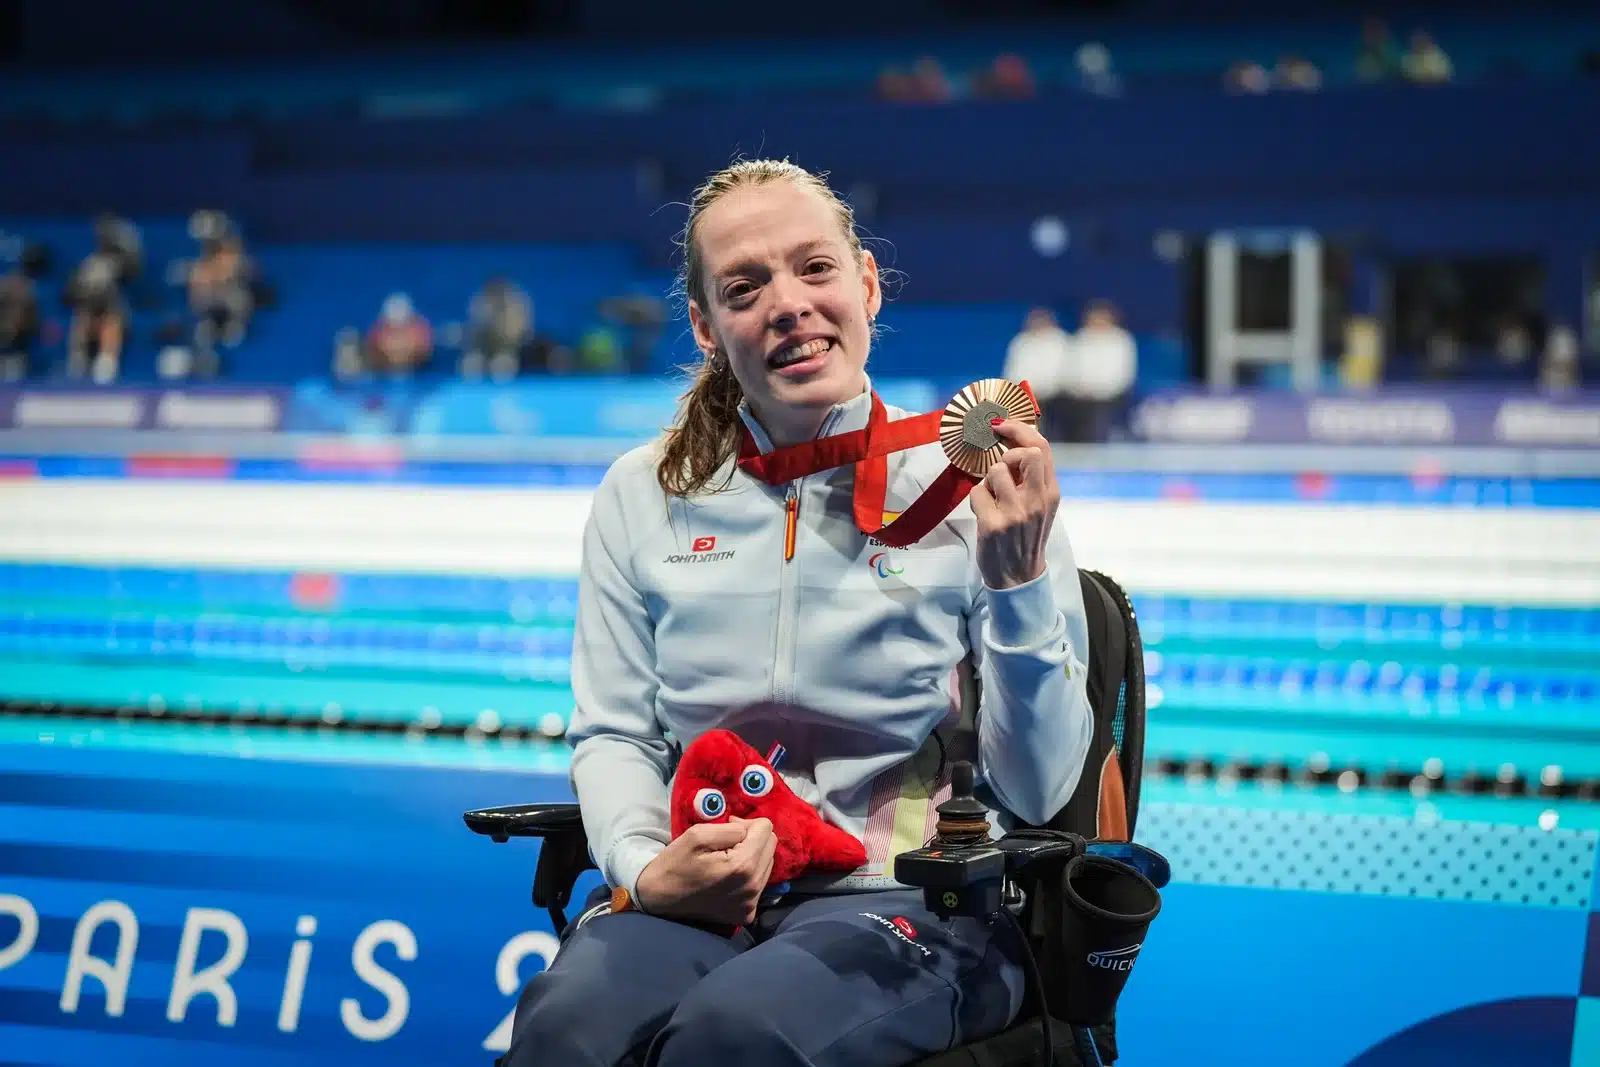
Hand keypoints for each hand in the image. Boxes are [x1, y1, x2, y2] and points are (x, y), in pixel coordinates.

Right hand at [633, 816, 776, 925]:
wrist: (658, 899)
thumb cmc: (675, 863)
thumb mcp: (698, 834)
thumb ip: (732, 828)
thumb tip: (749, 830)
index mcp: (742, 867)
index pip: (766, 829)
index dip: (746, 823)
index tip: (727, 828)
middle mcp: (753, 888)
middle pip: (771, 846)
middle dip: (752, 839)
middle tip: (727, 842)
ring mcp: (751, 905)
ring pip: (768, 864)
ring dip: (752, 857)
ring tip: (726, 859)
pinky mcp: (747, 915)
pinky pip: (760, 884)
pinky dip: (748, 875)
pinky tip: (728, 877)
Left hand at [970, 418, 1059, 589]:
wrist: (1018, 577)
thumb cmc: (1026, 537)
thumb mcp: (1040, 506)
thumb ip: (1033, 478)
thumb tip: (1016, 442)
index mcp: (1050, 493)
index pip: (1041, 448)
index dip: (1019, 429)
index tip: (1002, 425)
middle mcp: (1037, 501)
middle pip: (1025, 452)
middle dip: (1007, 455)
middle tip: (1001, 469)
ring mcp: (1015, 513)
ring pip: (995, 471)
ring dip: (988, 481)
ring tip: (992, 499)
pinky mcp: (994, 524)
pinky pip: (977, 493)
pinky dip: (977, 500)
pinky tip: (984, 514)